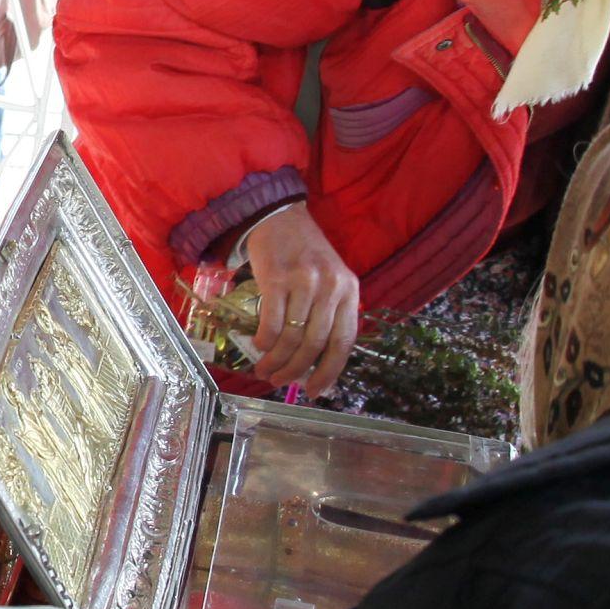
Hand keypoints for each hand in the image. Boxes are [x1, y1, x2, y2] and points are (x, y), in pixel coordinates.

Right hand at [241, 200, 363, 397]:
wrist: (280, 218)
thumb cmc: (305, 254)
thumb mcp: (329, 280)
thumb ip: (328, 314)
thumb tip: (314, 363)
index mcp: (349, 290)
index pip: (344, 341)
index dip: (329, 371)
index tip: (314, 390)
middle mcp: (330, 287)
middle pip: (314, 344)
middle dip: (294, 370)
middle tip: (278, 381)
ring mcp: (304, 282)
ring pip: (292, 337)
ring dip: (275, 360)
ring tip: (264, 369)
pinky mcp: (277, 278)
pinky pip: (272, 322)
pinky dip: (265, 341)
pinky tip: (260, 346)